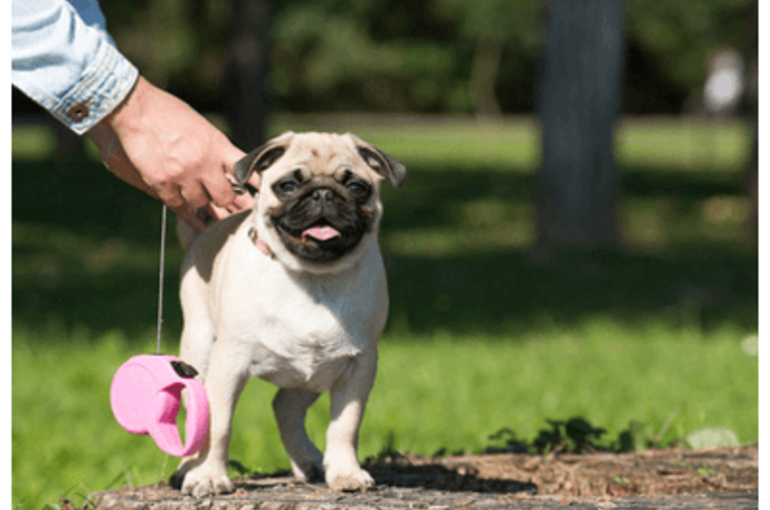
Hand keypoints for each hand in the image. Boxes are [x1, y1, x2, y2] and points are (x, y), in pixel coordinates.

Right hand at [88, 76, 258, 230]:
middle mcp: (204, 163)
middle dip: (226, 199)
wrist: (136, 109)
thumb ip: (215, 149)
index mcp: (217, 146)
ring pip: (201, 202)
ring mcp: (183, 175)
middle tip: (229, 204)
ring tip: (203, 199)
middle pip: (225, 195)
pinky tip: (197, 220)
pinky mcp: (162, 183)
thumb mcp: (201, 127)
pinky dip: (188, 213)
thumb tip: (228, 169)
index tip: (261, 197)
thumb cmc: (169, 113)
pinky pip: (179, 207)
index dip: (254, 187)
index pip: (245, 171)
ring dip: (202, 202)